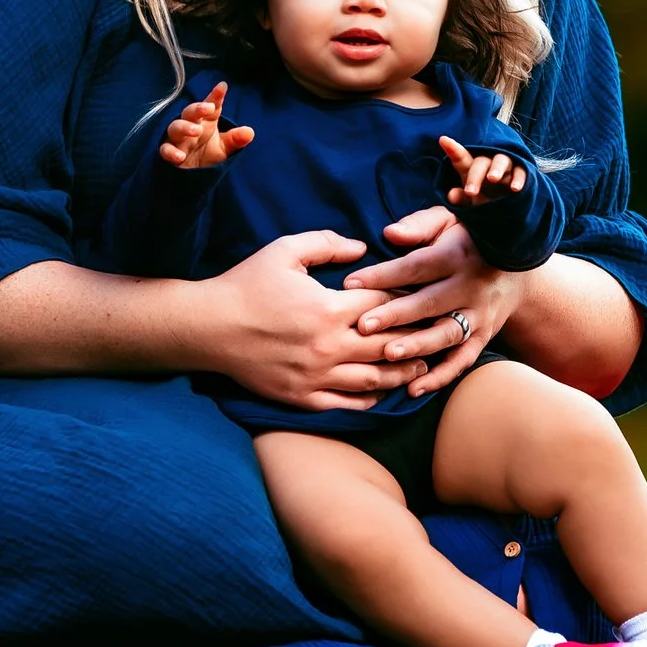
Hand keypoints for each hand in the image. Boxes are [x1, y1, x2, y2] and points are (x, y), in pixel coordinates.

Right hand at [161, 81, 254, 169]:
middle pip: (190, 112)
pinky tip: (180, 156)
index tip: (223, 87)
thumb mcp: (223, 149)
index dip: (216, 96)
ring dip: (184, 127)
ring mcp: (178, 139)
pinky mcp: (169, 152)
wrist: (190, 177)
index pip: (211, 106)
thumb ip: (235, 140)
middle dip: (198, 108)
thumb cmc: (206, 157)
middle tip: (209, 109)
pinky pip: (165, 149)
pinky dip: (171, 152)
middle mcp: (190, 126)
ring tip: (196, 131)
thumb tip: (250, 132)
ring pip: (175, 127)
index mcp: (206, 122)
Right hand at [204, 231, 426, 411]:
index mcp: (329, 308)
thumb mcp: (285, 250)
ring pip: (374, 379)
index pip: (384, 303)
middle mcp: (329, 346)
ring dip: (403, 373)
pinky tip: (383, 393)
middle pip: (389, 345)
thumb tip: (360, 247)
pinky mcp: (302, 397)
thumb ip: (326, 242)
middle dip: (416, 338)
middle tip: (438, 334)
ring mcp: (317, 376)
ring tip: (423, 367)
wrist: (208, 328)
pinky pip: (346, 404)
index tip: (423, 294)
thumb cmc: (246, 285)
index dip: (406, 297)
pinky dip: (370, 399)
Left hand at [342, 206, 518, 396]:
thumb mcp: (449, 221)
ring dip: (418, 346)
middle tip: (363, 325)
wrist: (517, 268)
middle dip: (396, 315)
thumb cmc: (468, 240)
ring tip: (388, 355)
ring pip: (447, 334)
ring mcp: (479, 315)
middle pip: (430, 303)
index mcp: (456, 255)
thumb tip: (389, 234)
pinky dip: (440, 377)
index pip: (416, 266)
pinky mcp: (483, 338)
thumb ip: (420, 225)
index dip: (384, 275)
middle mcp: (470, 287)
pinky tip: (412, 389)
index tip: (351, 284)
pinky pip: (462, 361)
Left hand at [437, 135, 526, 206]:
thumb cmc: (485, 198)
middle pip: (481, 162)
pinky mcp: (520, 171)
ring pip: (502, 160)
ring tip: (492, 179)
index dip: (453, 149)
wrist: (508, 205)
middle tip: (470, 192)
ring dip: (497, 168)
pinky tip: (515, 189)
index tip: (443, 140)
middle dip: (475, 176)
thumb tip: (451, 195)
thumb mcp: (472, 201)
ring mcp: (505, 166)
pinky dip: (518, 178)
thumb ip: (461, 198)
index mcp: (472, 168)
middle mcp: (488, 163)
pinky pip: (520, 171)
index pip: (461, 158)